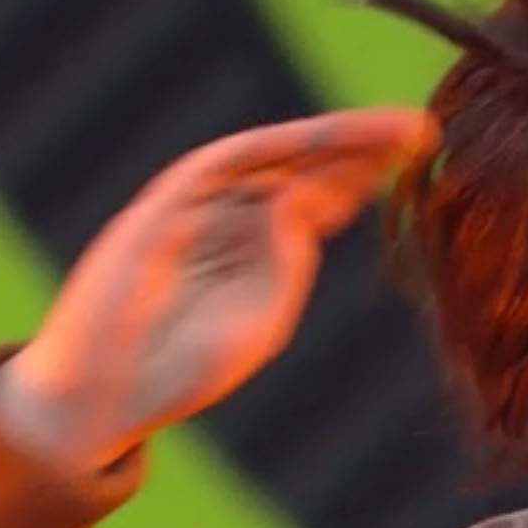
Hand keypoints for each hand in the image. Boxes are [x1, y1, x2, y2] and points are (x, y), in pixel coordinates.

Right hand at [0, 107, 438, 473]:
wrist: (104, 397)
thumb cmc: (178, 372)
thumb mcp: (258, 322)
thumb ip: (286, 267)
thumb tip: (302, 200)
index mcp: (255, 253)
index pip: (318, 201)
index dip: (367, 179)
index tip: (423, 160)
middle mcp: (228, 221)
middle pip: (302, 172)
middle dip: (360, 151)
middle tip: (423, 131)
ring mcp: (193, 210)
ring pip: (268, 159)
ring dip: (325, 140)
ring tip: (384, 130)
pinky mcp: (159, 208)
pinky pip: (218, 166)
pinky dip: (264, 153)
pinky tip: (316, 146)